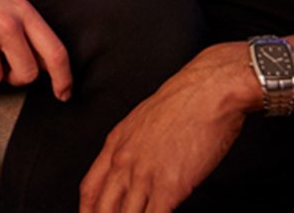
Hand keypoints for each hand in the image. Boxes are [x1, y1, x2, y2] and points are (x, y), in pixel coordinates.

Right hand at [0, 0, 70, 101]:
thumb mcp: (5, 4)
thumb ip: (28, 32)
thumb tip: (48, 70)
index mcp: (22, 10)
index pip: (55, 52)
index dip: (63, 78)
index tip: (63, 94)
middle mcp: (6, 24)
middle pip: (27, 75)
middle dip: (15, 76)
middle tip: (0, 62)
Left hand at [80, 43, 252, 211]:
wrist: (206, 93)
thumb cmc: (182, 105)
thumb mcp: (144, 123)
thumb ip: (135, 149)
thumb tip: (136, 170)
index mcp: (115, 144)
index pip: (90, 188)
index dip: (87, 212)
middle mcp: (123, 160)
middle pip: (101, 207)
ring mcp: (144, 174)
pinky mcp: (170, 185)